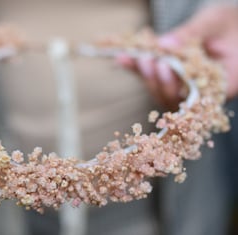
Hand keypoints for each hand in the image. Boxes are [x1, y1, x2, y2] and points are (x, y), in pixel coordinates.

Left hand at [117, 4, 237, 108]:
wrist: (231, 29)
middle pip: (175, 96)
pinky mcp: (173, 83)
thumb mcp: (215, 22)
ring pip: (161, 91)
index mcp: (224, 83)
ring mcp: (186, 91)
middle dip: (157, 79)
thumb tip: (164, 44)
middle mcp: (203, 94)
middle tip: (145, 59)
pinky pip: (154, 80)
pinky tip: (123, 59)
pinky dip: (138, 70)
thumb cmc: (231, 25)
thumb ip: (192, 34)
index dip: (176, 84)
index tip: (162, 67)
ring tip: (133, 57)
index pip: (197, 93)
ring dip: (145, 75)